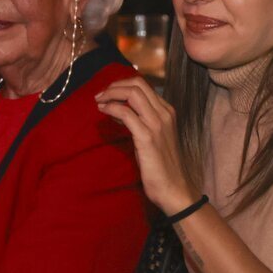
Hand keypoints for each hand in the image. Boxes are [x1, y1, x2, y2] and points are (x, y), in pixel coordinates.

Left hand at [95, 77, 196, 213]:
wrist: (173, 188)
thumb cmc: (160, 166)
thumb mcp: (151, 137)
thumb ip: (139, 121)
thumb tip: (119, 110)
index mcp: (167, 112)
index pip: (143, 85)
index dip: (122, 85)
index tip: (108, 93)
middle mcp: (164, 113)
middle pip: (137, 84)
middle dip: (114, 85)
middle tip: (100, 95)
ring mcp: (157, 124)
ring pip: (132, 93)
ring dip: (111, 93)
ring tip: (99, 101)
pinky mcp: (147, 137)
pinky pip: (125, 113)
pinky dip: (111, 108)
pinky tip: (103, 111)